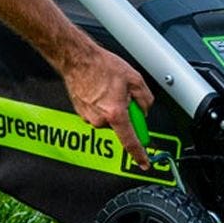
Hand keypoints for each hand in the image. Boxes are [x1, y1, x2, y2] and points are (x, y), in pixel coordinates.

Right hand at [61, 45, 155, 169]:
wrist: (78, 60)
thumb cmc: (102, 66)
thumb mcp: (135, 79)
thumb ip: (145, 99)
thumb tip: (145, 110)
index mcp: (115, 113)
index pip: (130, 141)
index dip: (139, 154)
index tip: (144, 162)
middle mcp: (101, 119)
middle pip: (121, 126)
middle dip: (126, 114)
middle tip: (124, 95)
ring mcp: (89, 117)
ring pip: (109, 119)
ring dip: (113, 107)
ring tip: (109, 88)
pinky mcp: (81, 113)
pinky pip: (98, 114)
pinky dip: (102, 104)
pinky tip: (100, 90)